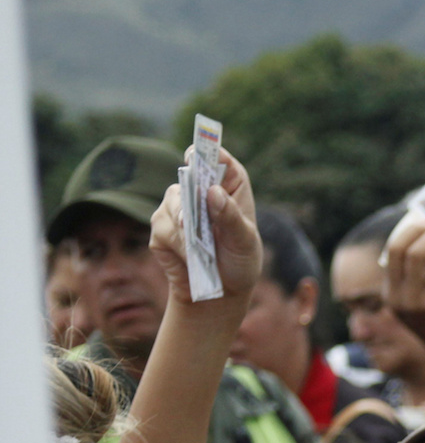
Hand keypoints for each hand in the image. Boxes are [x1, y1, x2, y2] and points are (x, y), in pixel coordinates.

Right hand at [149, 146, 260, 305]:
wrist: (221, 291)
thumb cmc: (239, 259)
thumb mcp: (244, 241)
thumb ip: (231, 218)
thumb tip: (213, 192)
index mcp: (228, 185)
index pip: (216, 158)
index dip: (207, 151)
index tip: (198, 153)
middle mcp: (199, 190)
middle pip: (188, 178)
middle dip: (191, 197)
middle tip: (194, 218)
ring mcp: (176, 208)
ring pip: (173, 207)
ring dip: (186, 230)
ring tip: (201, 249)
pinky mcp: (161, 229)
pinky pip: (164, 232)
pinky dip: (178, 248)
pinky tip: (191, 260)